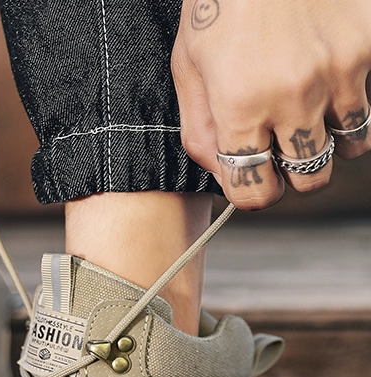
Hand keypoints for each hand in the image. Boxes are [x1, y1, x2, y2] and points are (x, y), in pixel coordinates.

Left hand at [172, 0, 370, 209]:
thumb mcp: (189, 68)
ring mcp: (339, 71)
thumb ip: (201, 131)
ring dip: (329, 139)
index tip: (252, 177)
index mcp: (241, 107)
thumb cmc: (220, 3)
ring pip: (350, 145)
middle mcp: (294, 97)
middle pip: (309, 178)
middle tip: (280, 147)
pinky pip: (369, 100)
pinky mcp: (368, 45)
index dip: (252, 191)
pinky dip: (350, 99)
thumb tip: (225, 175)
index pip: (256, 191)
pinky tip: (326, 75)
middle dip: (292, 171)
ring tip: (308, 113)